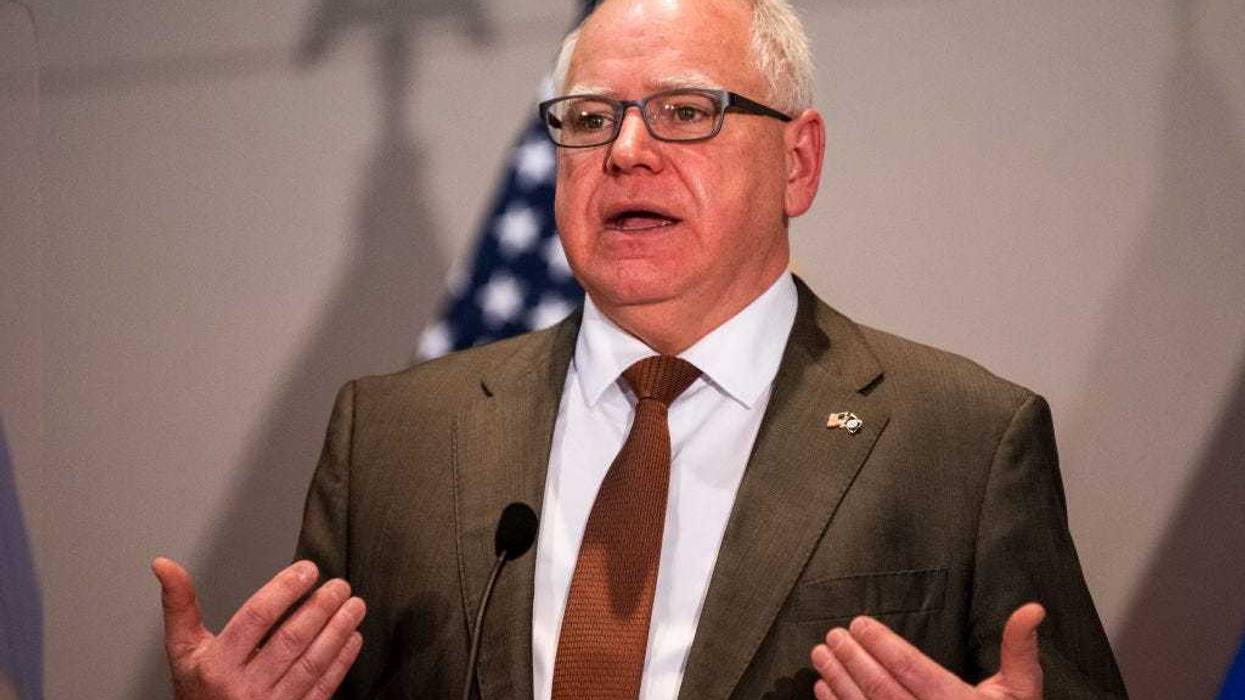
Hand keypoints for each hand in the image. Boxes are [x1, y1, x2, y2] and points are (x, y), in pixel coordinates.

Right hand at [152, 556, 365, 698]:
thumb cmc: (198, 692)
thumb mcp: (183, 651)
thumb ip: (180, 606)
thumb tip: (164, 564)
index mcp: (216, 666)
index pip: (255, 618)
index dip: (284, 590)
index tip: (308, 569)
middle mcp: (243, 688)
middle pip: (290, 639)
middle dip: (320, 608)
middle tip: (339, 584)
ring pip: (312, 663)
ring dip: (338, 630)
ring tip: (355, 604)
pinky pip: (323, 687)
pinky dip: (342, 661)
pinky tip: (353, 637)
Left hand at [810, 603, 1044, 699]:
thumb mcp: (1021, 691)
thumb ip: (1020, 650)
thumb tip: (1032, 609)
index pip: (912, 670)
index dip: (883, 645)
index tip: (860, 623)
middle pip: (883, 688)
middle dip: (854, 659)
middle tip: (833, 635)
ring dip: (839, 681)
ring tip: (821, 655)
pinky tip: (823, 690)